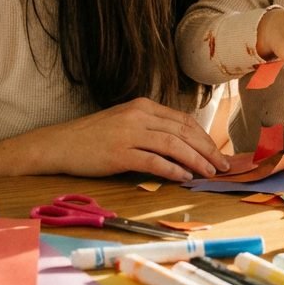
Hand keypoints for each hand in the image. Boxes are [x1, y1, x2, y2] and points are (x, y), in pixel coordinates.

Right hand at [62, 97, 230, 183]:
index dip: (204, 137)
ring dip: (196, 159)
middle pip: (183, 131)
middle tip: (223, 165)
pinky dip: (172, 169)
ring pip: (172, 144)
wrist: (60, 144)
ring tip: (209, 173)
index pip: (183, 120)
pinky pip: (153, 161)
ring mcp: (128, 133)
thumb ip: (150, 128)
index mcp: (143, 106)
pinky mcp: (119, 153)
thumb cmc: (92, 137)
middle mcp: (138, 116)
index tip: (218, 152)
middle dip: (207, 149)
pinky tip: (184, 177)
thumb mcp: (124, 122)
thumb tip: (181, 145)